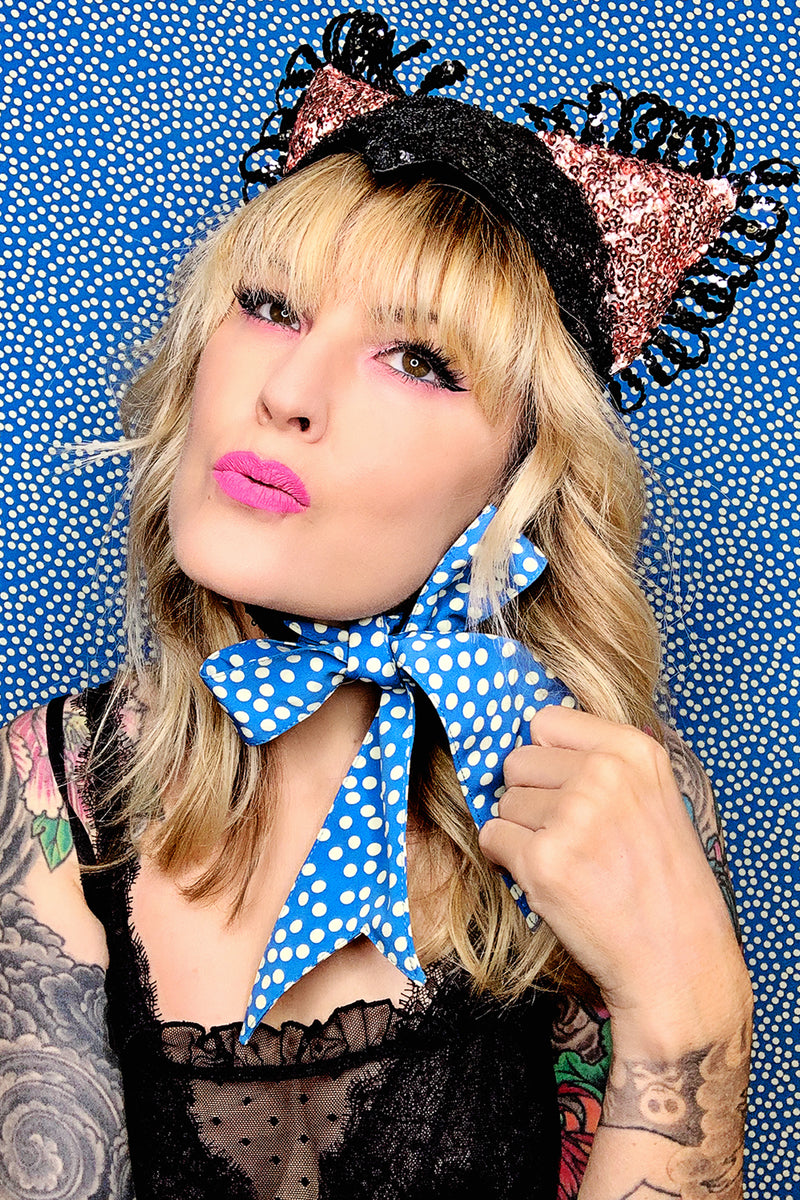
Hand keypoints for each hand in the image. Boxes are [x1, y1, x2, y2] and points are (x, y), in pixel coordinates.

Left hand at [478, 707, 747, 1042]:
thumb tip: (533, 739)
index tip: (564, 786)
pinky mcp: (542, 861)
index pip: (546, 721)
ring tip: (568, 861)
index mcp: (634, 751)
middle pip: (518, 760)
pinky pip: (492, 838)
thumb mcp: (653, 796)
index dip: (547, 758)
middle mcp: (604, 775)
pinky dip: (507, 860)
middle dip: (530, 796)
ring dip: (522, 831)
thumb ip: (601, 762)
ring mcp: (572, 816)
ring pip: (503, 802)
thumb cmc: (663, 881)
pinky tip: (548, 880)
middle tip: (568, 834)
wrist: (677, 959)